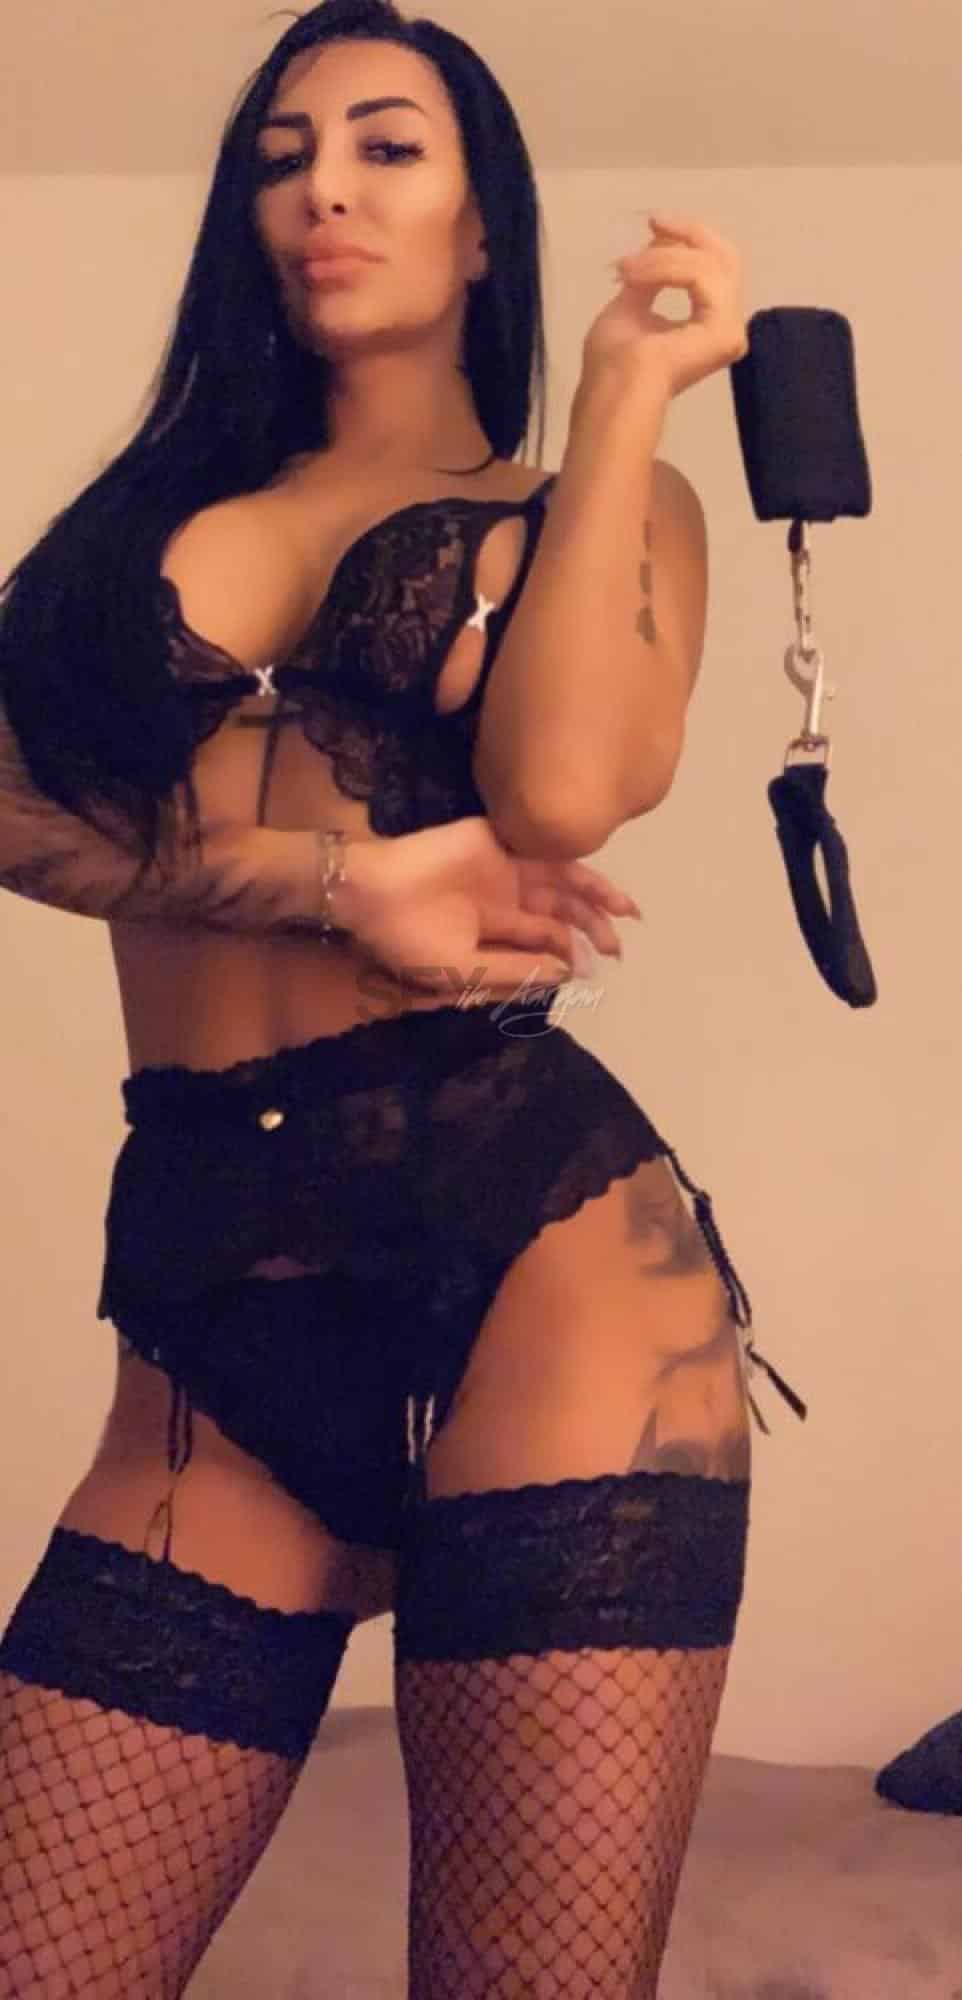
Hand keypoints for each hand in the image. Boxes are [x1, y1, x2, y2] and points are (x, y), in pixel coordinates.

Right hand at [349, 817, 640, 998]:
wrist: (373, 894)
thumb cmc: (410, 942)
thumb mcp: (466, 971)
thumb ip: (516, 971)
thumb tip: (565, 973)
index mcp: (490, 933)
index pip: (540, 943)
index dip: (567, 955)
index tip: (590, 969)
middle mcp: (503, 902)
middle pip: (559, 913)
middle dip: (590, 929)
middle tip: (616, 947)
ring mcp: (503, 871)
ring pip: (560, 884)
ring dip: (594, 899)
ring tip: (624, 914)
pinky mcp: (499, 844)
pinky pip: (545, 856)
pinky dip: (575, 871)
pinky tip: (600, 888)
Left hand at [581, 213, 749, 401]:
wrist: (612, 385)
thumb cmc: (614, 360)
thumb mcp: (630, 303)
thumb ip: (651, 276)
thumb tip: (656, 245)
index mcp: (708, 324)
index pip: (714, 267)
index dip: (687, 238)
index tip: (653, 224)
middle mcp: (726, 327)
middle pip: (725, 257)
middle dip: (688, 233)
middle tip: (655, 221)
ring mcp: (730, 331)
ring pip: (709, 263)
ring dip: (662, 256)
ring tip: (626, 270)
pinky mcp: (726, 330)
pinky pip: (702, 276)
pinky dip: (666, 267)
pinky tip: (636, 277)